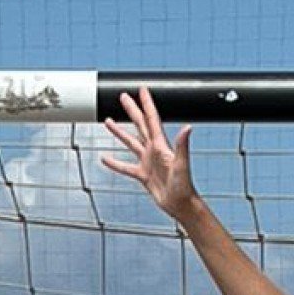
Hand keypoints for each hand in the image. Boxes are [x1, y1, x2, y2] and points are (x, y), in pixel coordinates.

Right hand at [98, 86, 198, 218]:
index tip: (142, 90)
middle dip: (132, 110)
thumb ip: (182, 145)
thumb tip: (188, 128)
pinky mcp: (143, 175)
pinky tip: (105, 158)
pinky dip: (115, 163)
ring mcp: (148, 162)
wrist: (181, 205)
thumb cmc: (184, 186)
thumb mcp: (182, 164)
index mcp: (161, 145)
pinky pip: (125, 167)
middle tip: (123, 97)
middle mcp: (153, 150)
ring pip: (131, 143)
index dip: (147, 103)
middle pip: (140, 125)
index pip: (152, 119)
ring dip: (119, 132)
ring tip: (108, 121)